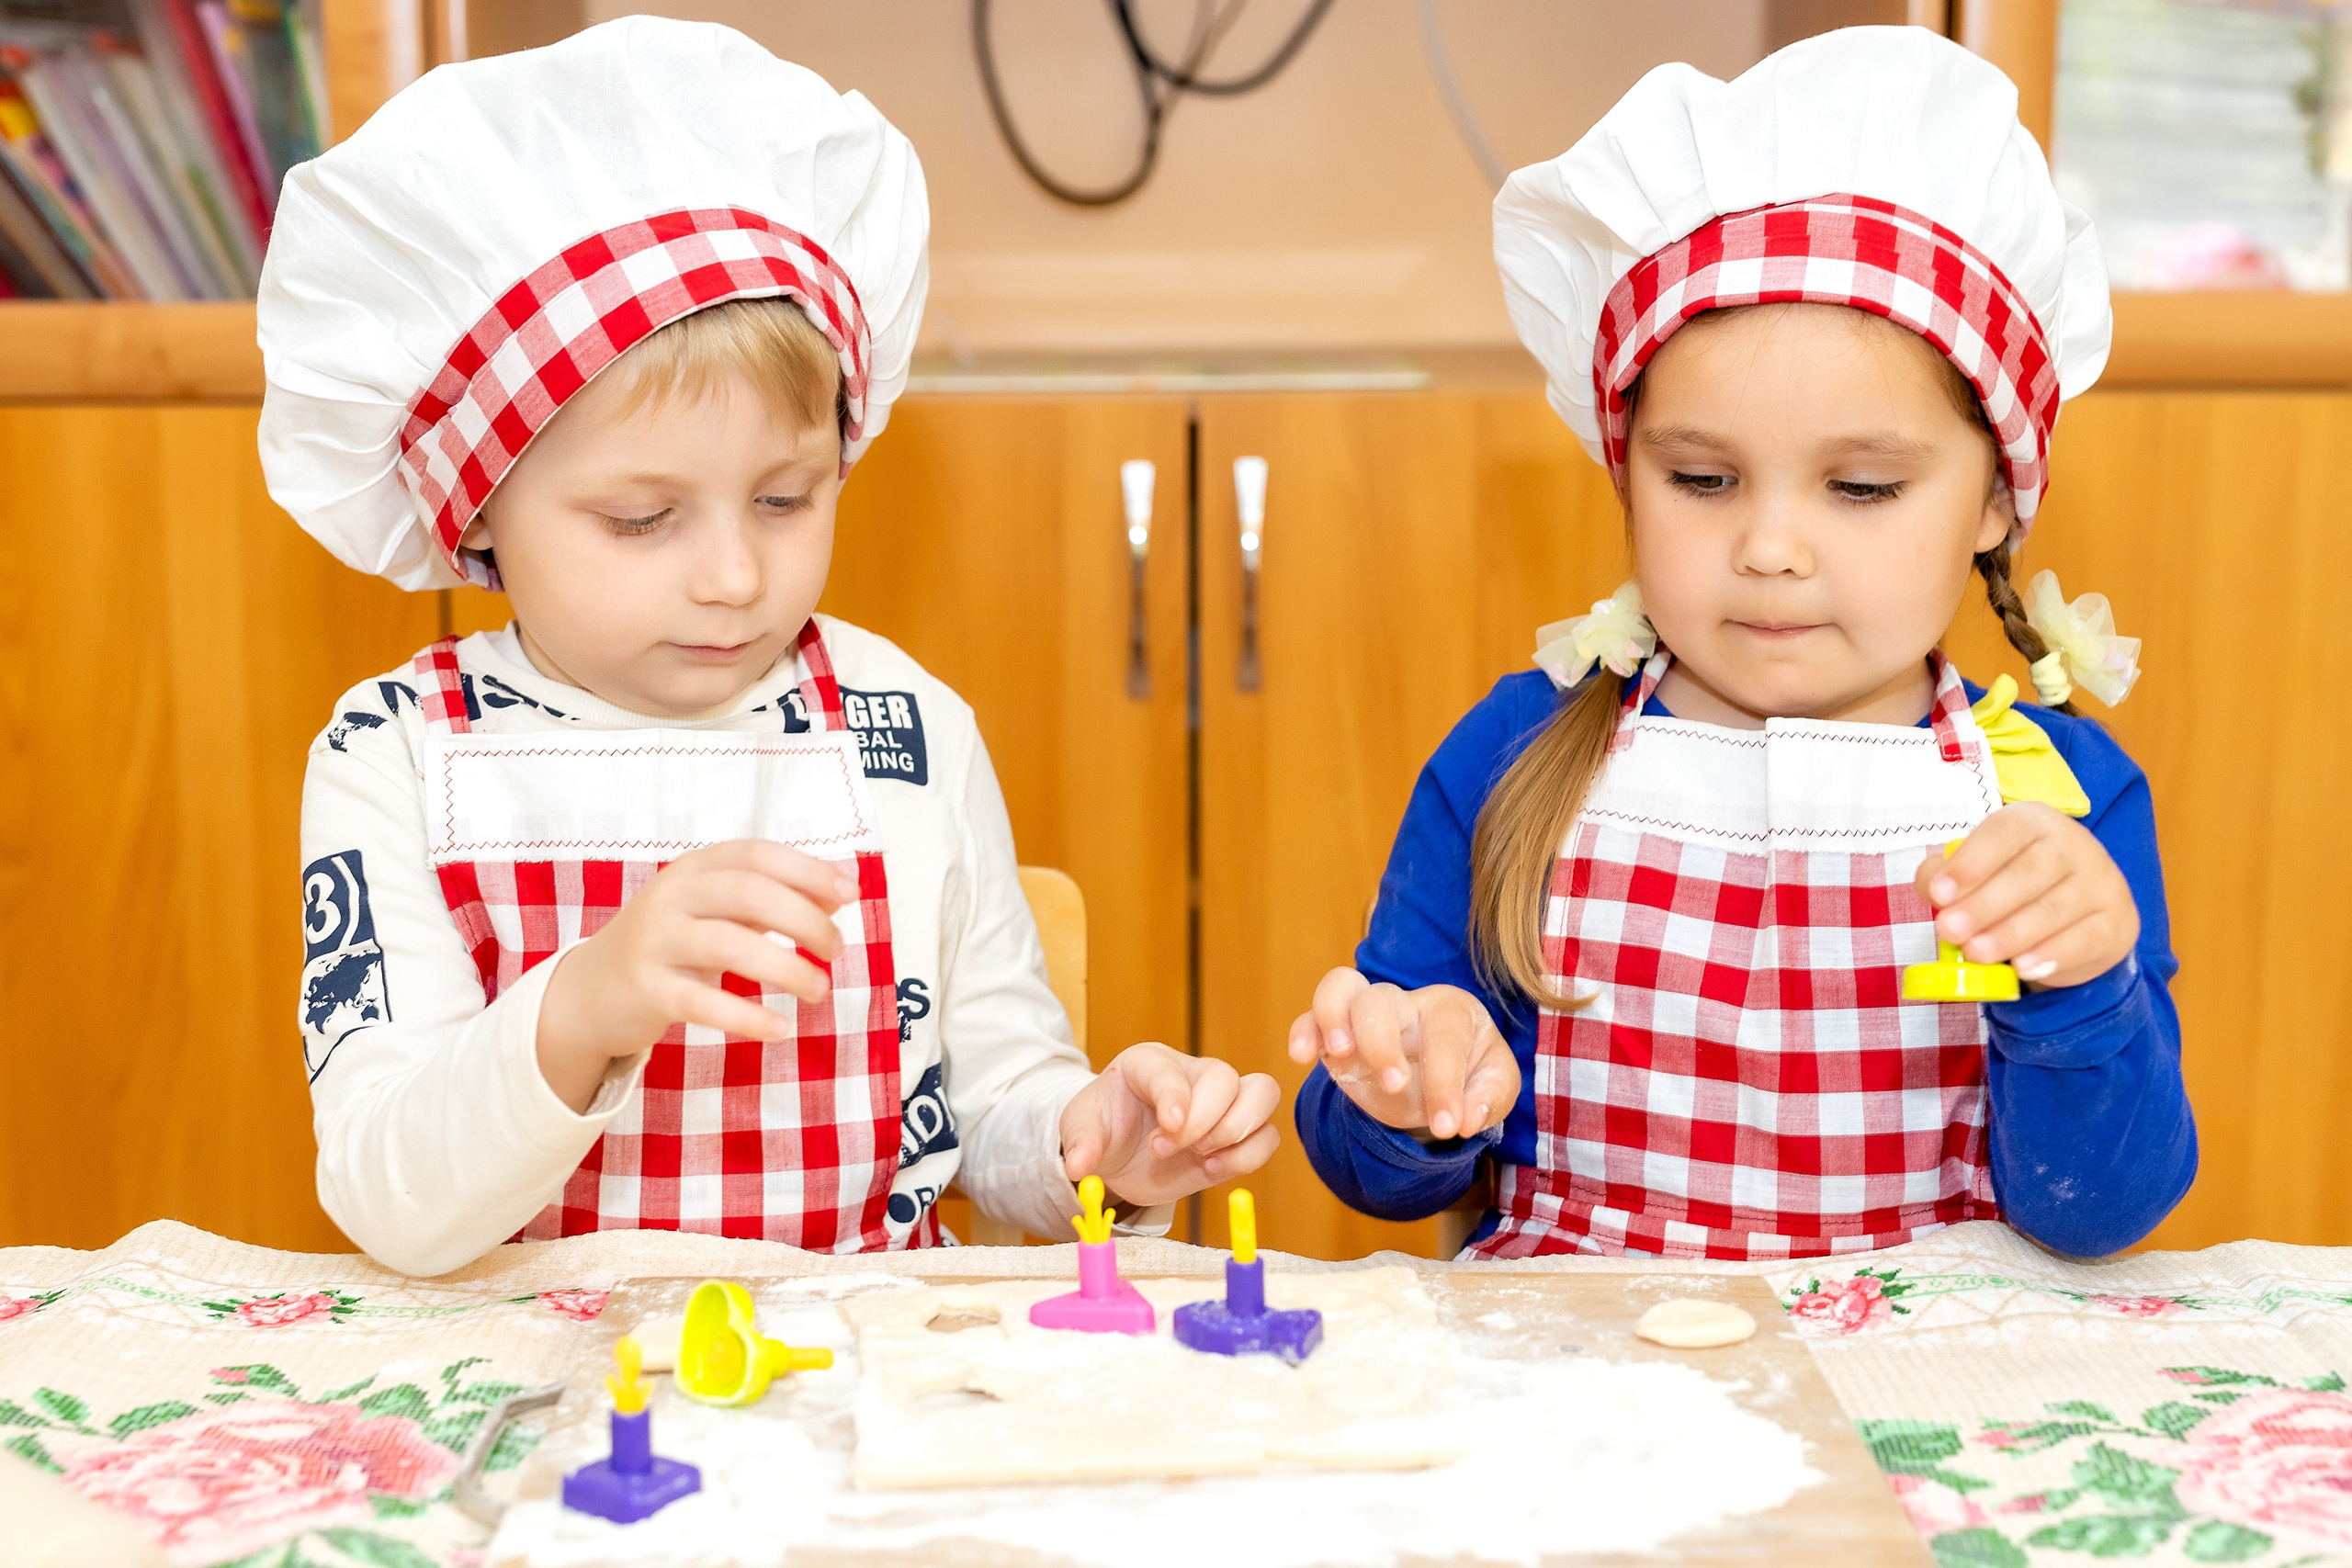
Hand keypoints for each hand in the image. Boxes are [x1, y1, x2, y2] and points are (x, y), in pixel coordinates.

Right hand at [535, 840, 852, 1110]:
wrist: (593, 991)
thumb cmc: (673, 945)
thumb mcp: (718, 911)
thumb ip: (773, 898)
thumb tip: (839, 894)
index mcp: (694, 868)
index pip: (757, 855)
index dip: (808, 871)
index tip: (850, 895)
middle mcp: (671, 896)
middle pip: (749, 892)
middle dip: (804, 919)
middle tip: (835, 951)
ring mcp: (655, 941)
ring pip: (729, 944)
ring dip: (786, 968)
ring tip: (818, 991)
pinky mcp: (646, 990)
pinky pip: (702, 1002)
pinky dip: (747, 1016)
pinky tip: (780, 1029)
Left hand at [1059, 1043, 1280, 1209]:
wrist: (1119, 1153)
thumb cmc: (1102, 1128)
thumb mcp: (1080, 1129)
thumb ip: (1081, 1144)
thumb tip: (1080, 1167)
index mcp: (1149, 1063)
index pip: (1172, 1071)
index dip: (1176, 1098)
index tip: (1169, 1129)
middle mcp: (1192, 1074)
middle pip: (1225, 1078)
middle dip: (1203, 1122)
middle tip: (1165, 1149)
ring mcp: (1221, 1102)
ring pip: (1263, 1093)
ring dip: (1237, 1132)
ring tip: (1202, 1156)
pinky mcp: (1237, 1134)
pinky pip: (1268, 1136)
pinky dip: (1248, 1156)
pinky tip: (1212, 1168)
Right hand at [1286, 968, 1518, 1139]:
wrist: (1437, 1079)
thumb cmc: (1471, 1074)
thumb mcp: (1496, 1086)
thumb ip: (1489, 1098)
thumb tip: (1466, 1119)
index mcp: (1450, 1009)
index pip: (1444, 1036)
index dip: (1444, 1083)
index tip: (1447, 1128)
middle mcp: (1405, 1003)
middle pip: (1382, 999)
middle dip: (1382, 1043)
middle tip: (1395, 1087)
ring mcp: (1364, 1014)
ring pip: (1340, 986)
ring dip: (1333, 1017)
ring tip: (1339, 1054)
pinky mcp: (1335, 1034)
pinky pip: (1310, 1016)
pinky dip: (1303, 1031)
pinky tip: (1302, 1056)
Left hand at [1916, 803, 2137, 989]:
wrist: (2078, 917)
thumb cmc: (2012, 886)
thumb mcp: (1976, 872)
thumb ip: (1945, 876)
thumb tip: (1933, 890)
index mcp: (2034, 822)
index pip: (2004, 832)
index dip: (1970, 863)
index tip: (1939, 895)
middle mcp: (2074, 845)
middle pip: (2031, 871)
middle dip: (1985, 904)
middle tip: (1950, 931)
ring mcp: (2101, 882)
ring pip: (2056, 907)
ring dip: (2011, 934)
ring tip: (1977, 953)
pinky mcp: (2116, 922)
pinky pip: (2085, 939)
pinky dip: (2052, 955)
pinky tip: (2022, 966)